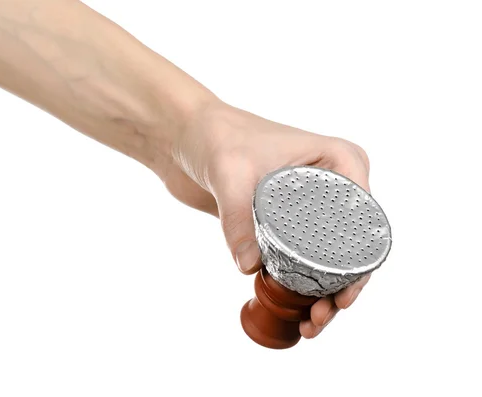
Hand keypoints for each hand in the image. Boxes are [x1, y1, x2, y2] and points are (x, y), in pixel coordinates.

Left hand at [162, 100, 370, 338]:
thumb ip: (238, 219)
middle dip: (342, 288)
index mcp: (338, 161)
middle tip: (321, 317)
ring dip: (323, 294)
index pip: (363, 220)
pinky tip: (295, 312)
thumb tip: (250, 267)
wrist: (188, 136)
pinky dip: (300, 285)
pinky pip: (300, 258)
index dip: (361, 264)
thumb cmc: (217, 136)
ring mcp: (309, 206)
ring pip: (328, 258)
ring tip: (309, 325)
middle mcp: (332, 184)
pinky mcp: (285, 221)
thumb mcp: (230, 173)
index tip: (344, 295)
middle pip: (350, 247)